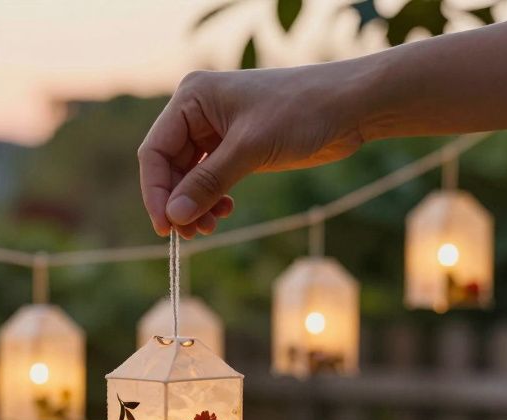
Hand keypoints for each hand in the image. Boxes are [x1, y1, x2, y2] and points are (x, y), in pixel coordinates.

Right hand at [138, 64, 368, 236]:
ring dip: (194, 204)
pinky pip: (210, 177)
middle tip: (191, 235)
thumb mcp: (251, 149)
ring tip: (209, 228)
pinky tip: (225, 211)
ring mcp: (216, 129)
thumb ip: (209, 182)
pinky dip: (212, 198)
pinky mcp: (236, 145)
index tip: (165, 227)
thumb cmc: (302, 112)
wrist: (351, 106)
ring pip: (189, 175)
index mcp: (192, 98)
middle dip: (177, 202)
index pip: (155, 150)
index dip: (155, 191)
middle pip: (169, 166)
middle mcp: (198, 111)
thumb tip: (174, 217)